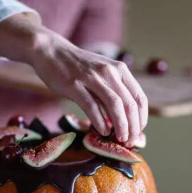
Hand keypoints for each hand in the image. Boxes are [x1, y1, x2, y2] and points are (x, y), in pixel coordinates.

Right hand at [0, 14, 147, 142]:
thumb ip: (113, 91)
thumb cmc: (77, 67)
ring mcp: (92, 78)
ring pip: (115, 105)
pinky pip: (92, 106)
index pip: (139, 98)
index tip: (138, 133)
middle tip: (130, 142)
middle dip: (133, 127)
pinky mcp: (74, 85)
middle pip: (130, 104)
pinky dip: (100, 122)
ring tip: (119, 139)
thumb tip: (124, 119)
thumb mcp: (102, 73)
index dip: (141, 119)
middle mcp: (109, 72)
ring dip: (120, 126)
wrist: (50, 51)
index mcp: (120, 69)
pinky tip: (103, 132)